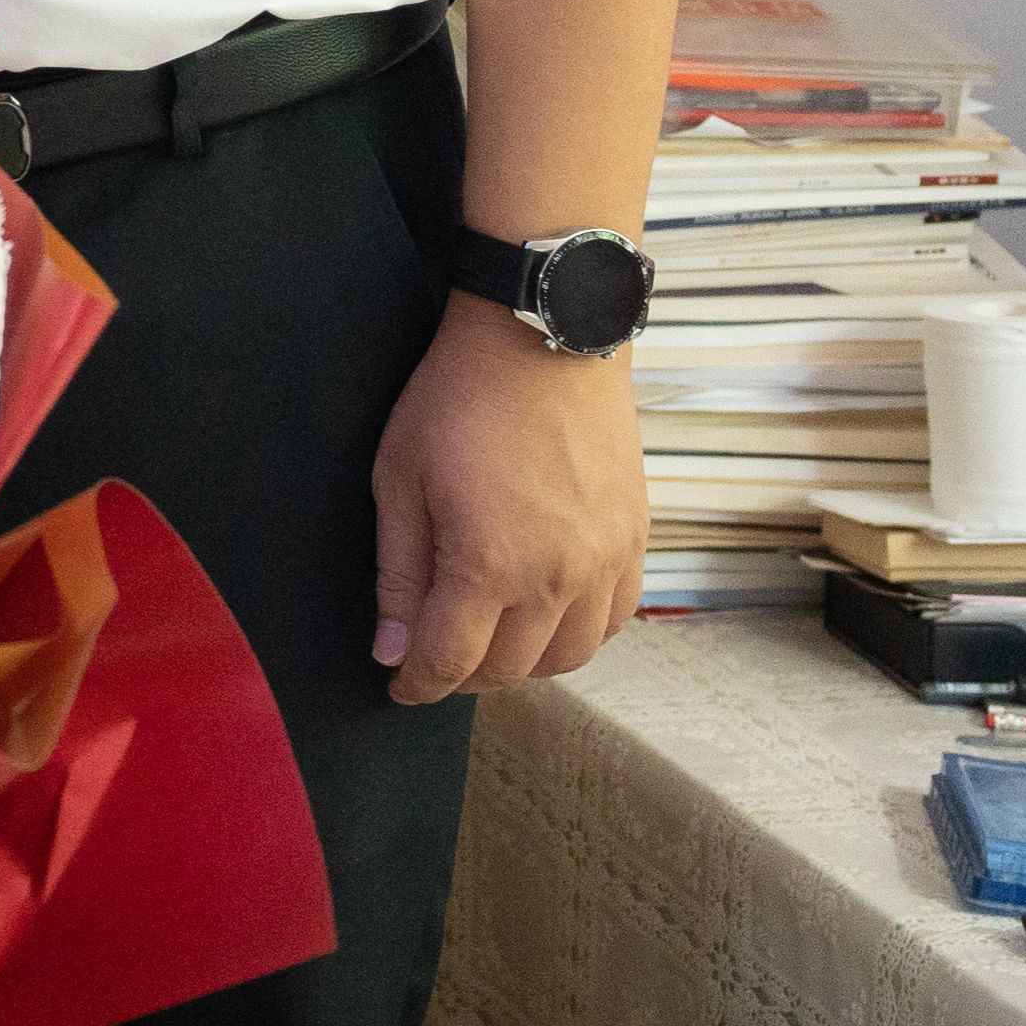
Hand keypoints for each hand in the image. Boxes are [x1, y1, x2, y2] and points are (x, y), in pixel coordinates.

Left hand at [369, 297, 643, 701]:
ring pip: (568, 657)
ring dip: (523, 663)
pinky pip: (615, 620)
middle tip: (433, 656)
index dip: (416, 683)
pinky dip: (578, 634)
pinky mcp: (634, 540)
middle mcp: (557, 576)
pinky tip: (546, 615)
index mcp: (490, 564)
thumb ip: (399, 575)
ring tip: (487, 638)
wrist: (544, 339)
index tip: (398, 685)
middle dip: (463, 676)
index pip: (450, 661)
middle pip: (510, 669)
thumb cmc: (459, 398)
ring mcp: (605, 561)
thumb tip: (392, 651)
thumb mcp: (400, 480)